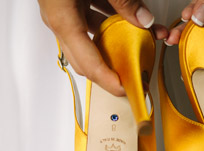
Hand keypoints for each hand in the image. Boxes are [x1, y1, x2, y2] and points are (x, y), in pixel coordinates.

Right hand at [38, 0, 163, 95]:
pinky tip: (127, 20)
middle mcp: (60, 21)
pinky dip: (109, 24)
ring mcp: (62, 12)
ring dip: (113, 45)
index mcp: (63, 19)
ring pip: (89, 40)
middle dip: (108, 71)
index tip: (125, 90)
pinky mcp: (68, 2)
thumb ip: (121, 1)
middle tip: (131, 78)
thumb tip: (143, 21)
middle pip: (84, 59)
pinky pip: (89, 20)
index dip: (107, 80)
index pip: (88, 62)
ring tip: (137, 47)